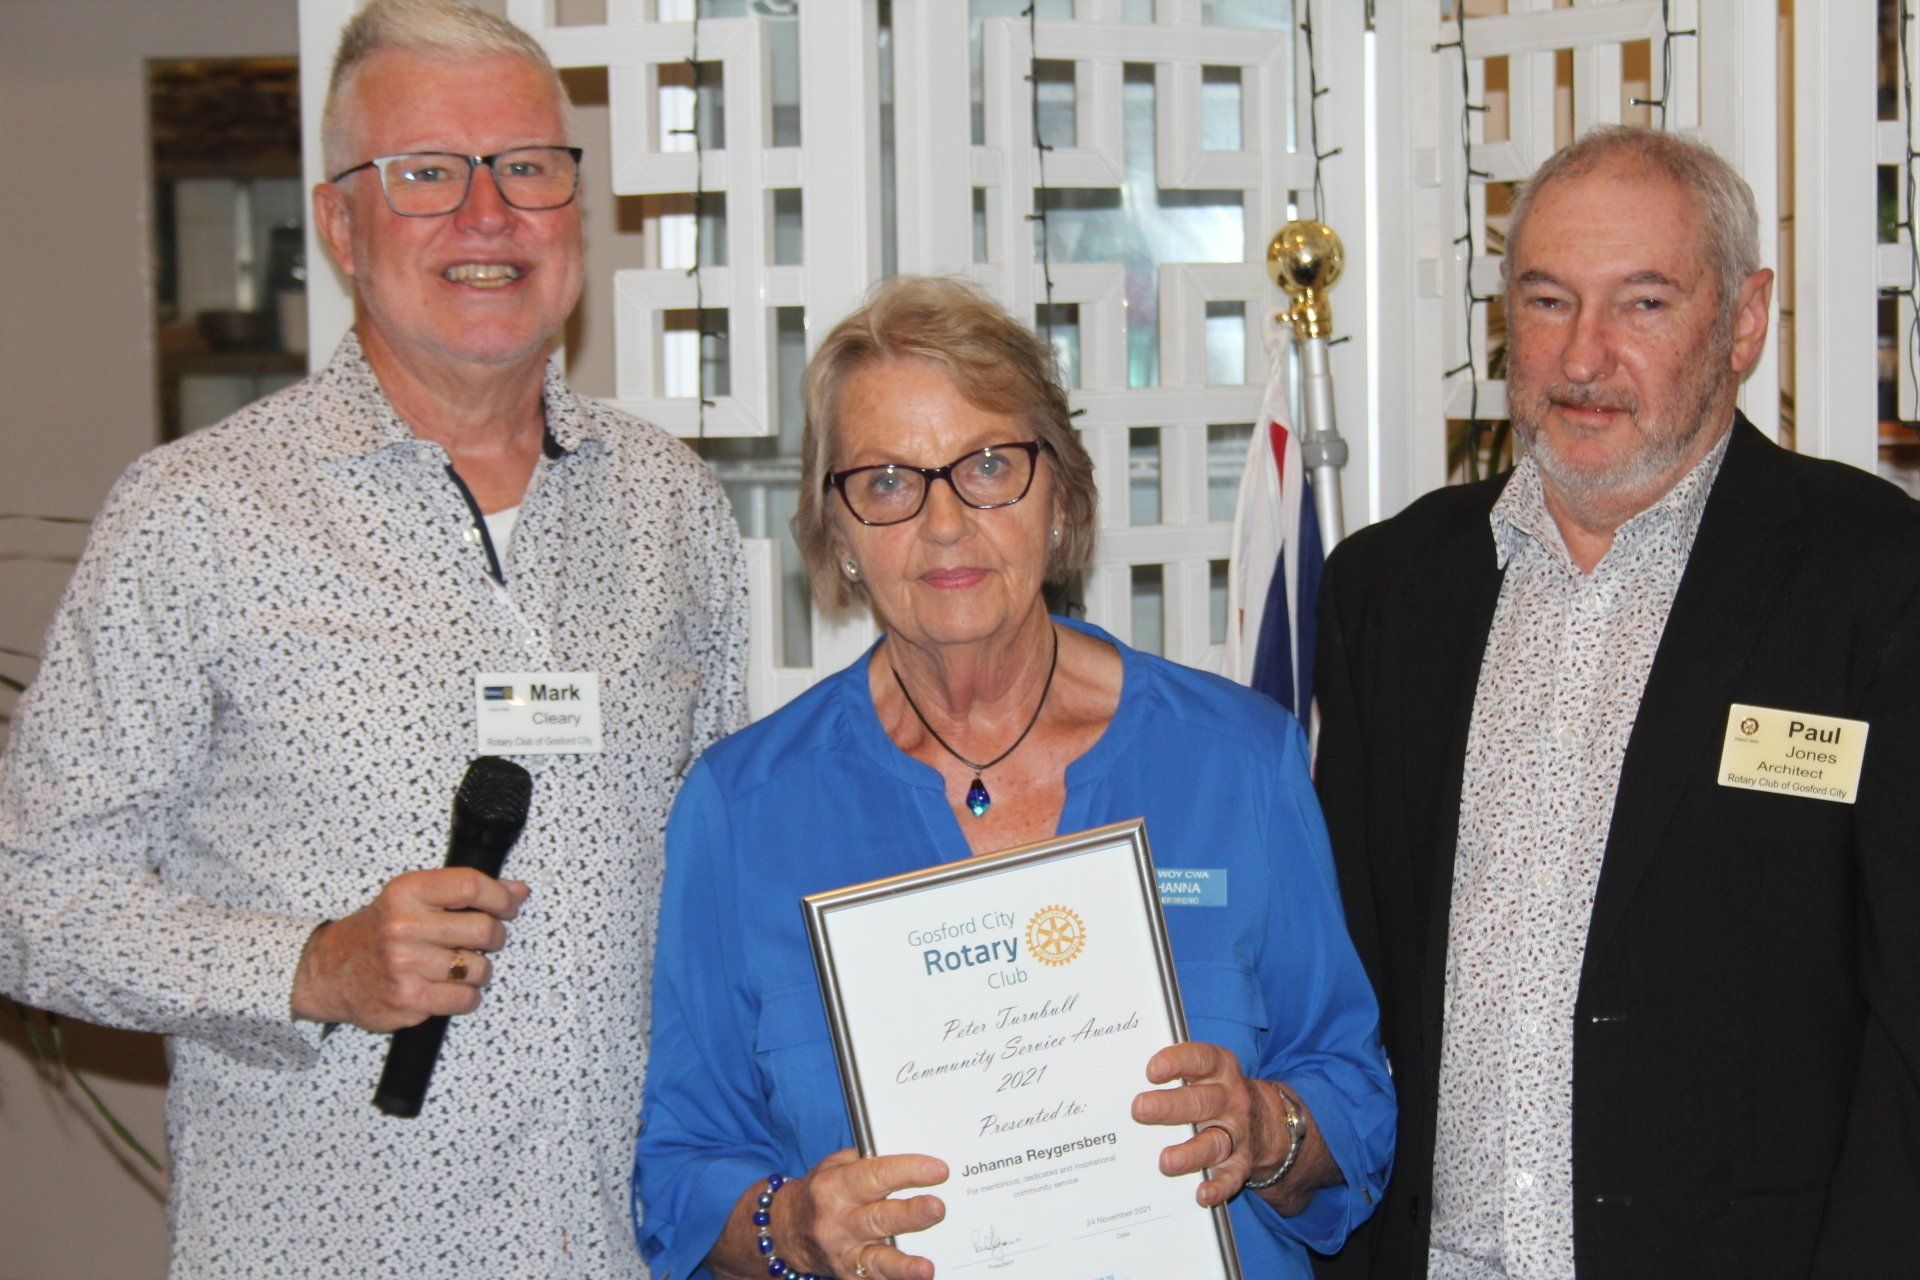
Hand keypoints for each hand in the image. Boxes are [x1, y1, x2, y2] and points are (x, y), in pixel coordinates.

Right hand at [289, 868, 530, 1030]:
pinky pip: (466, 999)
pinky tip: (448, 987)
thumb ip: (465, 891)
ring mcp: (405, 965)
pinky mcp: (408, 1000)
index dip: (501, 897)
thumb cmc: (377, 931)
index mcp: (408, 891)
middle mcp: (404, 926)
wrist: (328, 971)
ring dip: (479, 970)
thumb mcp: (413, 898)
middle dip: (496, 937)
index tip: (508, 906)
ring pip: (480, 968)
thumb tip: (519, 891)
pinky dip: (466, 996)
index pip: (471, 885)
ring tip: (457, 965)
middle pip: (484, 929)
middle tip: (485, 940)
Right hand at [771, 1149, 946, 1279]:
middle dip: (910, 1214)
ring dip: (902, 1265)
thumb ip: (869, 1161)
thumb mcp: (835, 1166)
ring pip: (875, 1259)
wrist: (787, 1230)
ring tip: (925, 1267)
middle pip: (879, 1218)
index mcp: (835, 1186)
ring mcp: (842, 1252)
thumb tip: (911, 1154)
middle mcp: (838, 1221)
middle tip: (938, 1208)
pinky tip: (913, 1279)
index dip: (908, 1171)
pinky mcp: (848, 1274)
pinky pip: (872, 1279)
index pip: (875, 1175)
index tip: (937, 1170)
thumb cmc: (820, 1192)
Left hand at [1131, 1041, 1303, 1209]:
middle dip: (1170, 1106)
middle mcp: (1230, 1100)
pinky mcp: (1241, 1163)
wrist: (1267, 1121)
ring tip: (1165, 1161)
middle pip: (1201, 1102)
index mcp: (1220, 1070)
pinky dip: (1217, 1187)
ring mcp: (1237, 1133)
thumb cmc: (1216, 1092)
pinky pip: (1230, 1177)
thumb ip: (1175, 1072)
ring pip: (1213, 1143)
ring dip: (1190, 1153)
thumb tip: (1124, 1077)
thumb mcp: (1205, 1073)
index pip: (1201, 1060)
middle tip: (1140, 1108)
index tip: (1152, 1070)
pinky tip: (1201, 1194)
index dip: (1177, 1062)